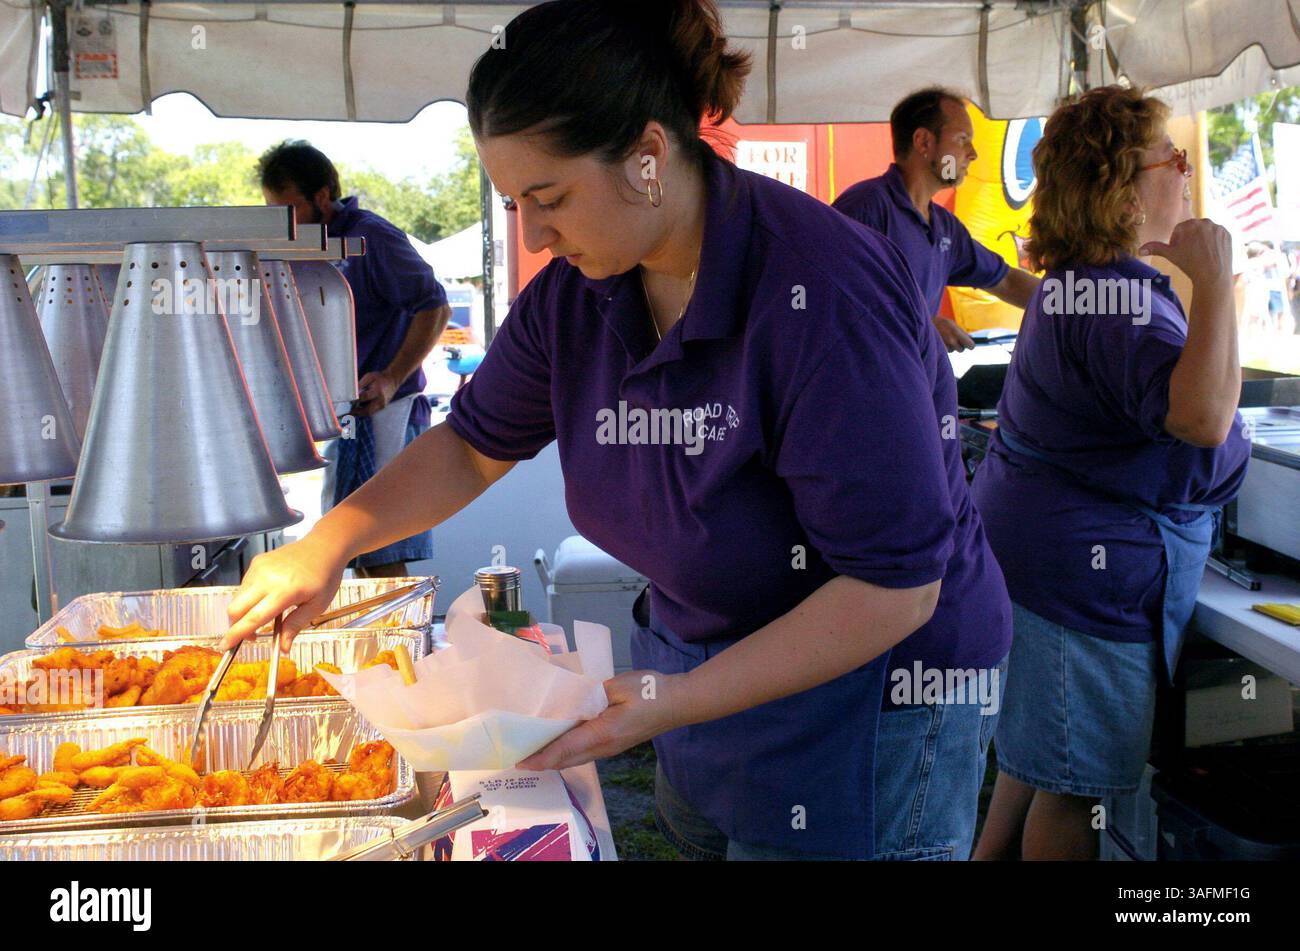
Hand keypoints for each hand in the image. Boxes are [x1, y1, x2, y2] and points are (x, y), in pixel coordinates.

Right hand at [220, 534, 348, 652]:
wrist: (324, 547)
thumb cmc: (324, 575)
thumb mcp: (316, 606)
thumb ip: (295, 626)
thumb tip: (283, 647)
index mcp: (284, 591)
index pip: (252, 618)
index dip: (236, 635)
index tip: (226, 646)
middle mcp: (267, 578)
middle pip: (235, 608)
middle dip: (235, 626)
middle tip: (250, 635)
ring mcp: (259, 568)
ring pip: (238, 597)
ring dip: (244, 611)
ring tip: (265, 613)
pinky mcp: (257, 562)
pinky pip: (244, 585)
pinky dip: (249, 597)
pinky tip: (267, 596)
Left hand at [352, 370, 398, 416]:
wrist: (392, 380)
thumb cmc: (379, 378)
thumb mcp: (369, 377)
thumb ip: (360, 384)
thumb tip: (352, 392)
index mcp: (378, 391)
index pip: (365, 397)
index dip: (356, 400)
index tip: (349, 400)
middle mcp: (381, 400)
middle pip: (368, 410)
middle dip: (357, 412)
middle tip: (348, 412)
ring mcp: (382, 405)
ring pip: (369, 413)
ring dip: (360, 413)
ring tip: (352, 411)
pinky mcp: (382, 407)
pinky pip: (372, 411)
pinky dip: (364, 411)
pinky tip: (359, 409)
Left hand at [516, 669, 684, 770]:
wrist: (678, 702)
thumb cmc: (650, 691)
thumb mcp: (618, 686)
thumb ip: (592, 695)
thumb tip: (571, 702)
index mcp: (603, 733)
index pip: (565, 748)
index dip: (541, 756)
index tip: (520, 760)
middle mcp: (604, 747)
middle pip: (566, 759)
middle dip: (542, 761)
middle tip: (517, 755)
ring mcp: (610, 749)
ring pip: (575, 759)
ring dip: (553, 758)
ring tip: (532, 750)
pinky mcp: (614, 745)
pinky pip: (584, 752)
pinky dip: (566, 752)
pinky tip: (558, 742)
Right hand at [933, 316, 975, 351]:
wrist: (923, 325)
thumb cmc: (939, 323)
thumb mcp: (951, 324)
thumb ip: (961, 332)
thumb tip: (970, 338)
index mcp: (956, 332)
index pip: (970, 345)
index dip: (970, 345)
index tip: (968, 343)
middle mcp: (951, 340)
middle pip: (961, 350)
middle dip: (959, 346)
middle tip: (954, 339)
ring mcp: (945, 346)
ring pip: (953, 350)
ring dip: (951, 346)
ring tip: (945, 338)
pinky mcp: (939, 350)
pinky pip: (946, 351)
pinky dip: (945, 347)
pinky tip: (941, 341)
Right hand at [1140, 218, 1232, 291]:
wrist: (1213, 275)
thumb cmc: (1189, 265)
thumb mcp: (1170, 255)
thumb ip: (1155, 248)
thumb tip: (1139, 249)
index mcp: (1190, 224)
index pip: (1179, 230)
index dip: (1177, 242)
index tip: (1180, 253)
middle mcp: (1205, 221)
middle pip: (1193, 229)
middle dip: (1190, 239)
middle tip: (1190, 255)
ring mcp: (1218, 227)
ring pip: (1205, 232)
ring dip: (1202, 240)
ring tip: (1201, 255)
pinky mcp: (1228, 234)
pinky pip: (1217, 236)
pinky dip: (1213, 243)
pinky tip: (1211, 254)